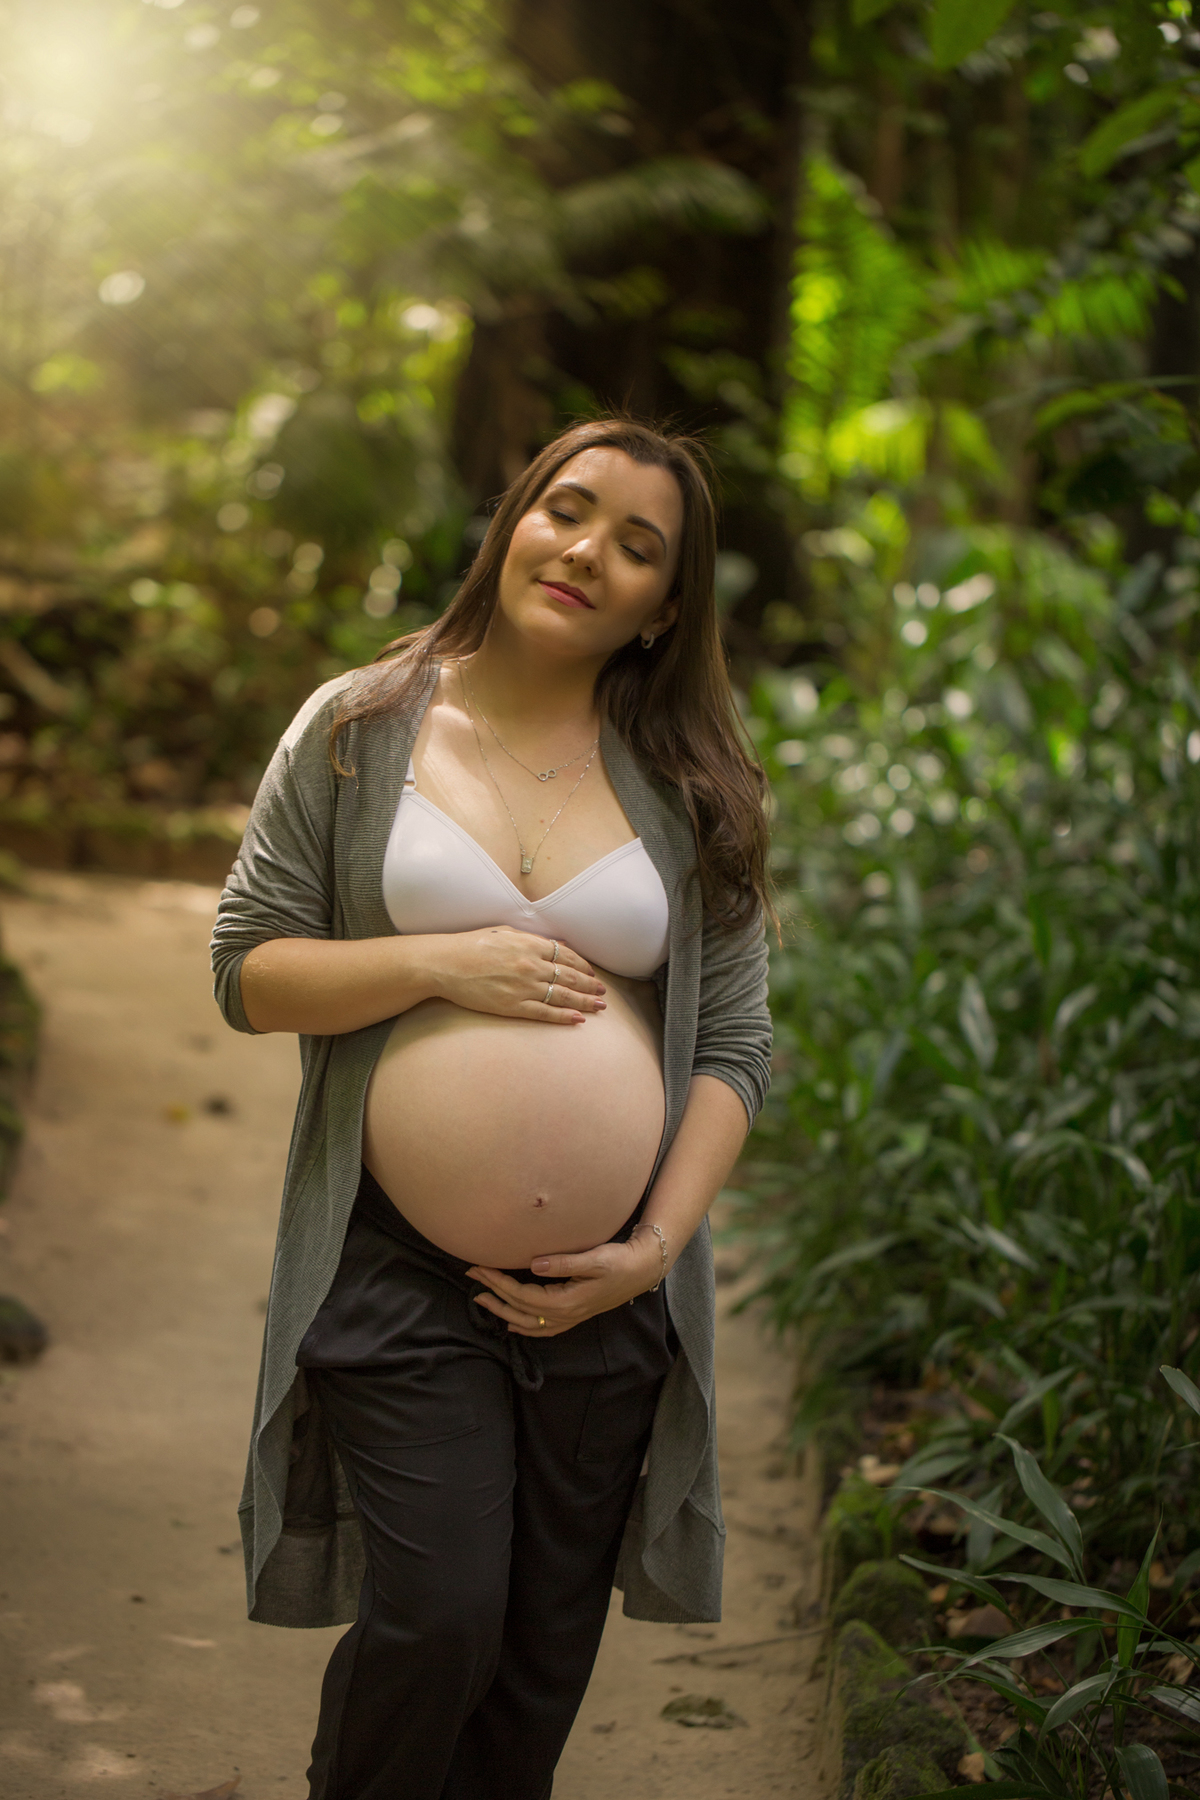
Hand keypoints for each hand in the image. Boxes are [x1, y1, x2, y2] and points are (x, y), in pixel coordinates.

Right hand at [431, 927, 605, 1025]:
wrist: (446, 963)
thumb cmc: (472, 944)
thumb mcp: (505, 932)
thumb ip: (532, 938)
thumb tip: (556, 945)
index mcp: (531, 945)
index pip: (567, 956)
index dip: (583, 966)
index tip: (593, 973)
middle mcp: (532, 966)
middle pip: (571, 977)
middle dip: (590, 986)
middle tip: (603, 993)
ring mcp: (524, 987)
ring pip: (563, 996)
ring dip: (584, 1002)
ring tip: (599, 1007)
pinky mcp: (512, 1006)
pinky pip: (545, 1013)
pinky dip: (563, 1017)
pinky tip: (578, 1019)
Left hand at [467, 1227, 665, 1335]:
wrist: (641, 1271)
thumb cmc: (619, 1261)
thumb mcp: (594, 1259)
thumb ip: (564, 1263)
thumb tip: (535, 1265)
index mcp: (566, 1302)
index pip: (522, 1294)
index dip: (498, 1281)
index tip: (479, 1267)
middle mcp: (564, 1315)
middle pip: (519, 1307)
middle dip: (493, 1292)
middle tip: (472, 1275)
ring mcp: (569, 1318)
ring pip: (527, 1321)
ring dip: (502, 1310)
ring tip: (481, 1299)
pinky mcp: (573, 1315)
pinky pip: (542, 1328)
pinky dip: (523, 1326)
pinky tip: (512, 1323)